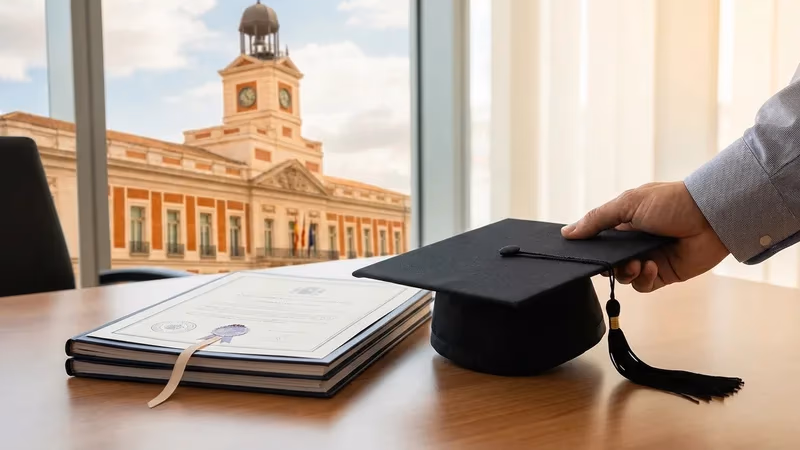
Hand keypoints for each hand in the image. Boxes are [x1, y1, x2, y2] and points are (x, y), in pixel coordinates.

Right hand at [560, 181, 728, 291]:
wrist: (711, 216)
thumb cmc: (670, 202)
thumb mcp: (627, 204)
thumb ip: (596, 220)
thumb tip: (567, 233)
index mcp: (624, 223)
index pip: (598, 241)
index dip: (590, 249)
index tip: (582, 254)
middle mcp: (635, 242)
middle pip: (608, 262)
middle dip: (608, 264)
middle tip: (612, 262)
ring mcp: (649, 258)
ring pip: (624, 276)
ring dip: (627, 272)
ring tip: (638, 263)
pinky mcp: (665, 273)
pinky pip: (644, 285)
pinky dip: (644, 279)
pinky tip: (651, 267)